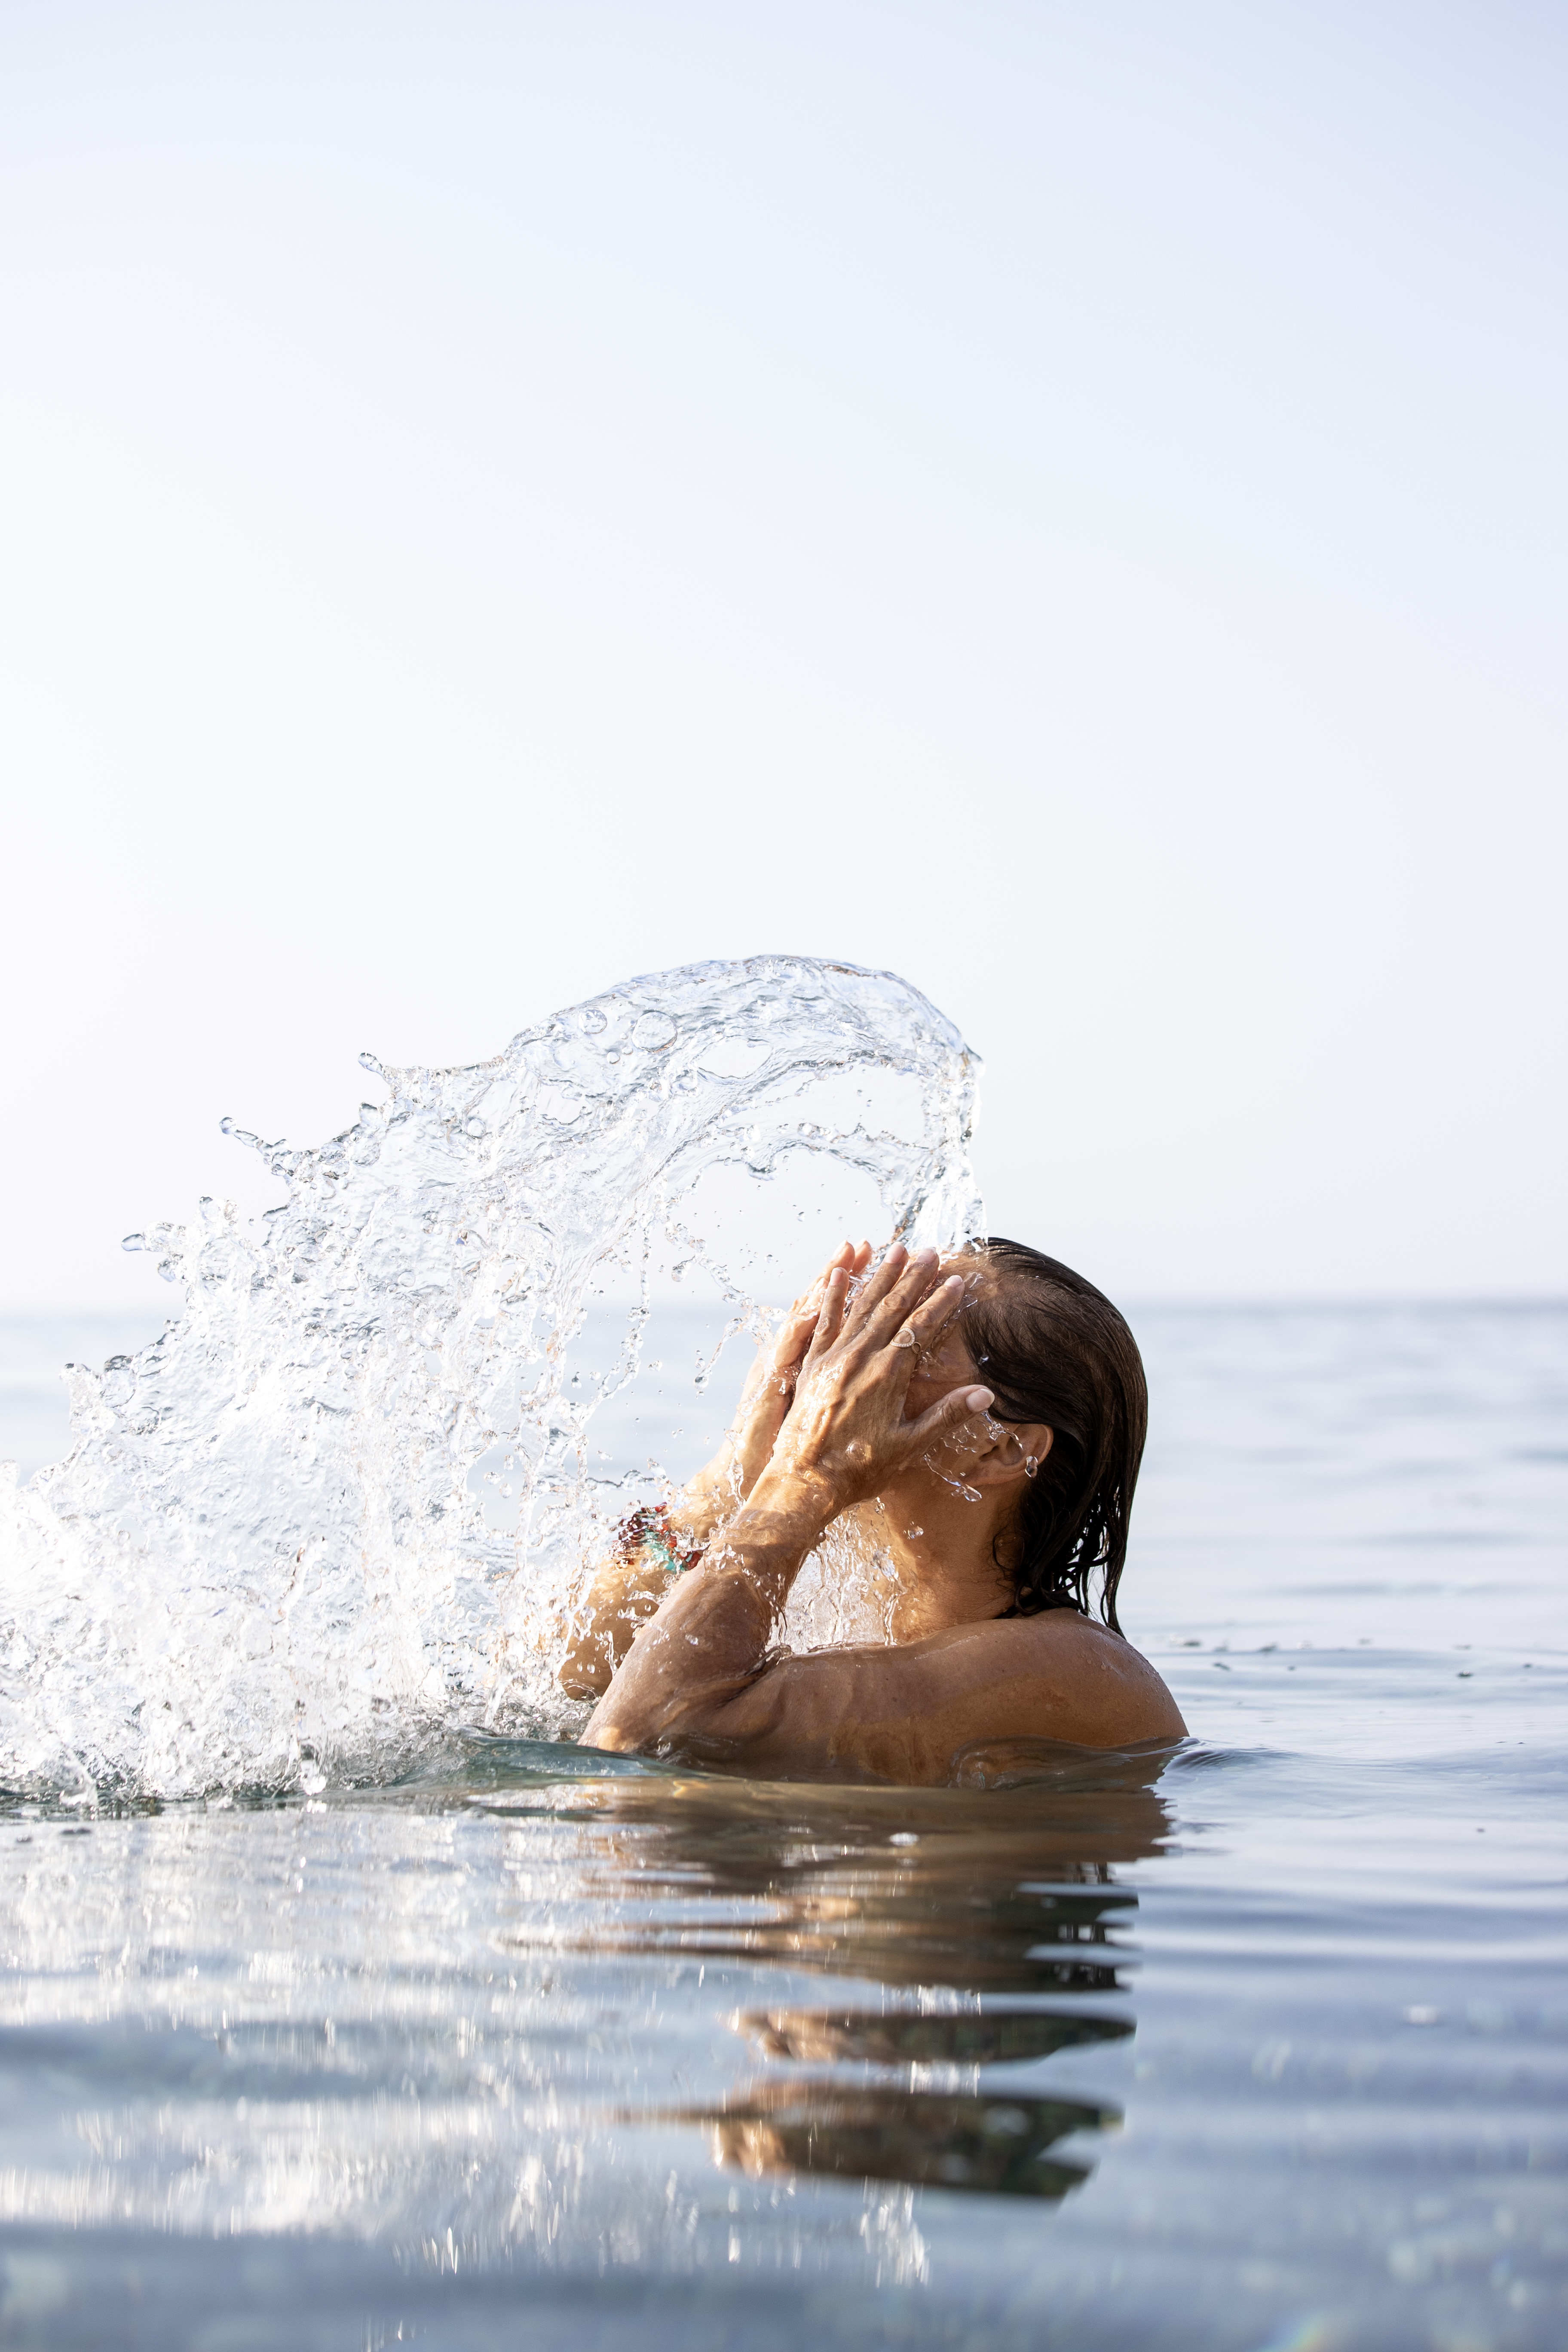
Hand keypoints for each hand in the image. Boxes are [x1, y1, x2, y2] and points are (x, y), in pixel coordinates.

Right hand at [674, 1240, 872, 1538]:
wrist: (751, 1474)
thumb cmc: (786, 1445)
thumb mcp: (814, 1405)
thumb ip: (837, 1378)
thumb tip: (872, 1362)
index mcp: (811, 1361)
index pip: (841, 1315)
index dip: (862, 1286)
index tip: (882, 1258)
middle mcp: (794, 1357)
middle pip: (825, 1307)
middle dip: (846, 1273)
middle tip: (867, 1241)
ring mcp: (780, 1368)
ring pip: (804, 1318)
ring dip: (825, 1287)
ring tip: (844, 1259)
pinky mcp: (770, 1388)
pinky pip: (786, 1354)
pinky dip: (799, 1328)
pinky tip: (814, 1308)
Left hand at [759, 1245, 993, 1514]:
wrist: (803, 1481)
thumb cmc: (859, 1469)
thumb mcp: (909, 1447)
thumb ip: (946, 1416)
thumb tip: (986, 1394)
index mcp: (887, 1376)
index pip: (920, 1328)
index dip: (941, 1303)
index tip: (957, 1280)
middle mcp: (859, 1358)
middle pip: (891, 1308)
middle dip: (913, 1277)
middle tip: (929, 1251)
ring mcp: (831, 1358)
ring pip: (860, 1306)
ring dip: (879, 1276)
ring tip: (894, 1249)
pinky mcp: (810, 1365)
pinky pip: (822, 1321)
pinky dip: (832, 1296)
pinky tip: (837, 1274)